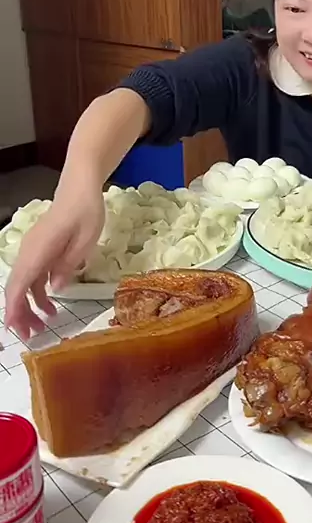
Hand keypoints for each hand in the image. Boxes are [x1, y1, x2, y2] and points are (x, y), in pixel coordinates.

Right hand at [5, 189, 104, 339]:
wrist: (80, 187)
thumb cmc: (85, 210)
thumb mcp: (85, 240)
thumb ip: (69, 265)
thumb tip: (55, 289)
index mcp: (38, 250)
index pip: (18, 285)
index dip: (14, 309)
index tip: (15, 329)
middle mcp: (30, 251)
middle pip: (17, 288)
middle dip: (21, 313)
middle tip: (32, 335)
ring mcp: (34, 250)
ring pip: (24, 284)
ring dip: (30, 306)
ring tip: (44, 326)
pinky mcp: (41, 250)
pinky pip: (34, 276)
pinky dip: (39, 292)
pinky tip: (51, 306)